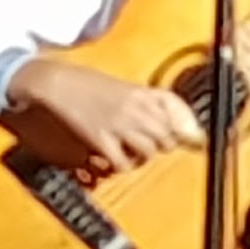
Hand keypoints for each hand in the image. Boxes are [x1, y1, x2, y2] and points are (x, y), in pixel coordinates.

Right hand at [7, 54, 204, 170]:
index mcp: (141, 91)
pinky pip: (122, 163)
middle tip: (152, 145)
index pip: (178, 110)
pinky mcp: (100, 139)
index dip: (187, 128)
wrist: (56, 82)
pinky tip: (115, 160)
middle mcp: (135, 108)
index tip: (193, 139)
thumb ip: (145, 102)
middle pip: (168, 135)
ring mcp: (118, 124)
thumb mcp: (121, 87)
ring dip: (144, 157)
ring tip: (132, 153)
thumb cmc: (86, 82)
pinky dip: (122, 166)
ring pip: (150, 151)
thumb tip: (170, 120)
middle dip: (164, 144)